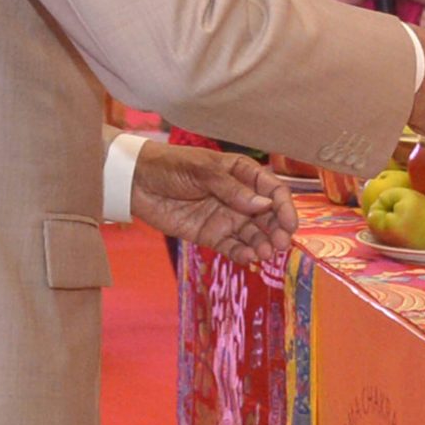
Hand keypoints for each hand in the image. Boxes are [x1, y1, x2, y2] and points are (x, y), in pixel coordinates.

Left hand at [131, 144, 295, 264]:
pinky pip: (232, 247)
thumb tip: (263, 205)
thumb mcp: (202, 170)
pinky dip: (243, 253)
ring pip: (253, 234)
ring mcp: (225, 217)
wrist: (136, 182)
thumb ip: (232, 189)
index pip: (272, 190)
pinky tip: (248, 258)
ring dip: (262, 244)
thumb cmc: (170, 166)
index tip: (289, 223)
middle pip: (267, 216)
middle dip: (277, 230)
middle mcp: (239, 197)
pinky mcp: (211, 235)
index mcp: (241, 173)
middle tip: (279, 243)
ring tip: (264, 254)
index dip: (283, 206)